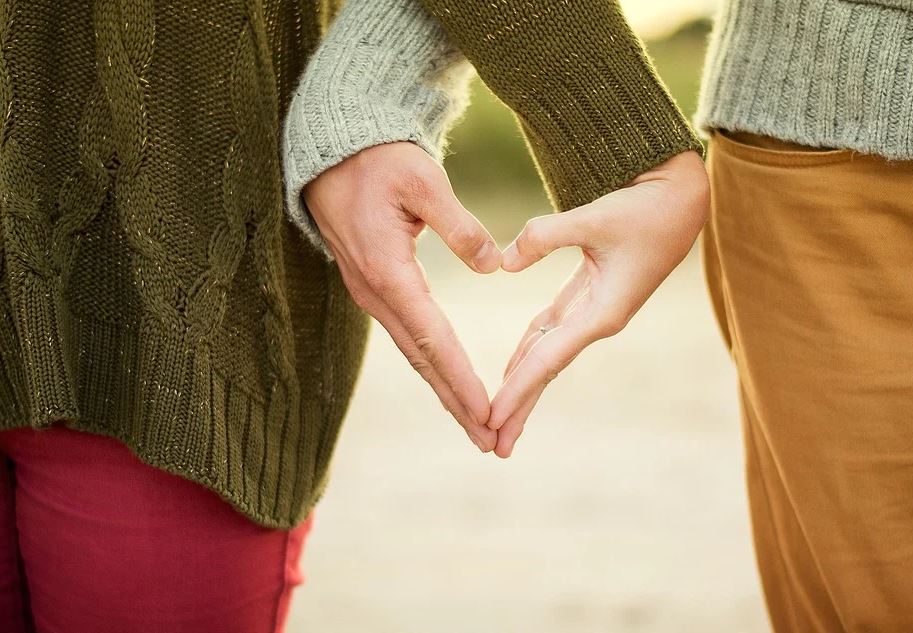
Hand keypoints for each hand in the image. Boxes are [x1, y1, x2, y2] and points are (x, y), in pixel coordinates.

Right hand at [303, 142, 501, 451]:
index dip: (461, 378)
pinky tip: (448, 381)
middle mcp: (376, 293)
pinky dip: (431, 364)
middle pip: (422, 360)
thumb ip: (459, 225)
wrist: (332, 153)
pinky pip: (407, 336)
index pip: (433, 338)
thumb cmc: (378, 161)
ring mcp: (371, 293)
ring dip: (444, 390)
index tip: (487, 412)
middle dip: (456, 403)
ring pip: (413, 353)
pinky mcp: (374, 287)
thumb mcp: (423, 180)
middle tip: (489, 440)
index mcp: (388, 271)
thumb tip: (493, 265)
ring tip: (475, 424)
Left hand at [489, 151, 709, 456]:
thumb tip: (502, 263)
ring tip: (497, 419)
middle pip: (546, 371)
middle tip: (492, 445)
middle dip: (519, 407)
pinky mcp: (589, 296)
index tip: (491, 419)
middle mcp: (597, 320)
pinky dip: (529, 351)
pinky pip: (551, 332)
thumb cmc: (646, 209)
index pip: (548, 360)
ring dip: (522, 386)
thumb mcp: (595, 217)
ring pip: (547, 355)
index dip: (517, 390)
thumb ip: (545, 237)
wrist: (681, 200)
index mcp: (603, 313)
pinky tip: (512, 370)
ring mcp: (593, 311)